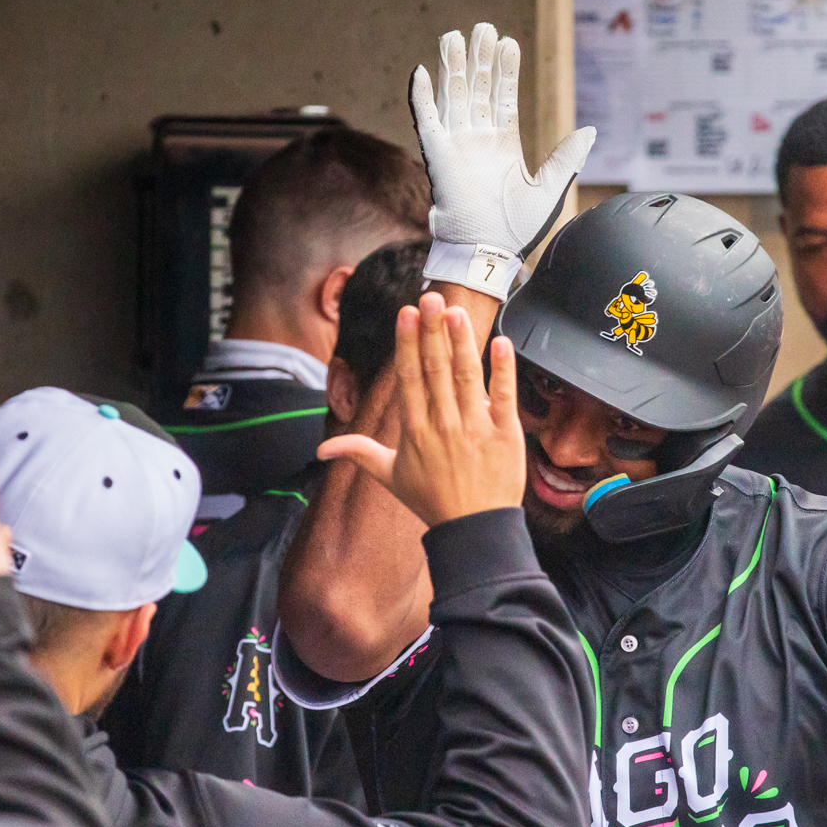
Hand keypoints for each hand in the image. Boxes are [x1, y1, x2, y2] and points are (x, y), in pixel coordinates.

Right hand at [319, 291, 526, 526]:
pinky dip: (503, 369)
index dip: (408, 342)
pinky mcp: (504, 433)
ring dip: (462, 341)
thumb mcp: (390, 476)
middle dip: (432, 330)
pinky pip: (504, 396)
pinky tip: (502, 342)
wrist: (473, 529)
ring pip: (467, 375)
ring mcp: (474, 427)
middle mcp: (442, 423)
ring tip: (458, 311)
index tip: (407, 314)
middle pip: (436, 368)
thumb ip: (358, 453)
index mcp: (414, 429)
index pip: (409, 377)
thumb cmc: (432, 501)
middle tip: (432, 297)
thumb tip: (322, 450)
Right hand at [410, 22, 593, 295]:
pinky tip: (422, 72)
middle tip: (483, 29)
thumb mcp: (550, 190)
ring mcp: (457, 147)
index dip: (506, 72)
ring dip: (453, 67)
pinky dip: (422, 97)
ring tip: (455, 36)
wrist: (487, 253)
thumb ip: (566, 158)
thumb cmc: (517, 231)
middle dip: (480, 60)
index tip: (508, 43)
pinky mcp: (438, 157)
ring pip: (453, 97)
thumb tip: (589, 131)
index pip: (504, 99)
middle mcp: (479, 142)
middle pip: (477, 90)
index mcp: (504, 147)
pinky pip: (426, 121)